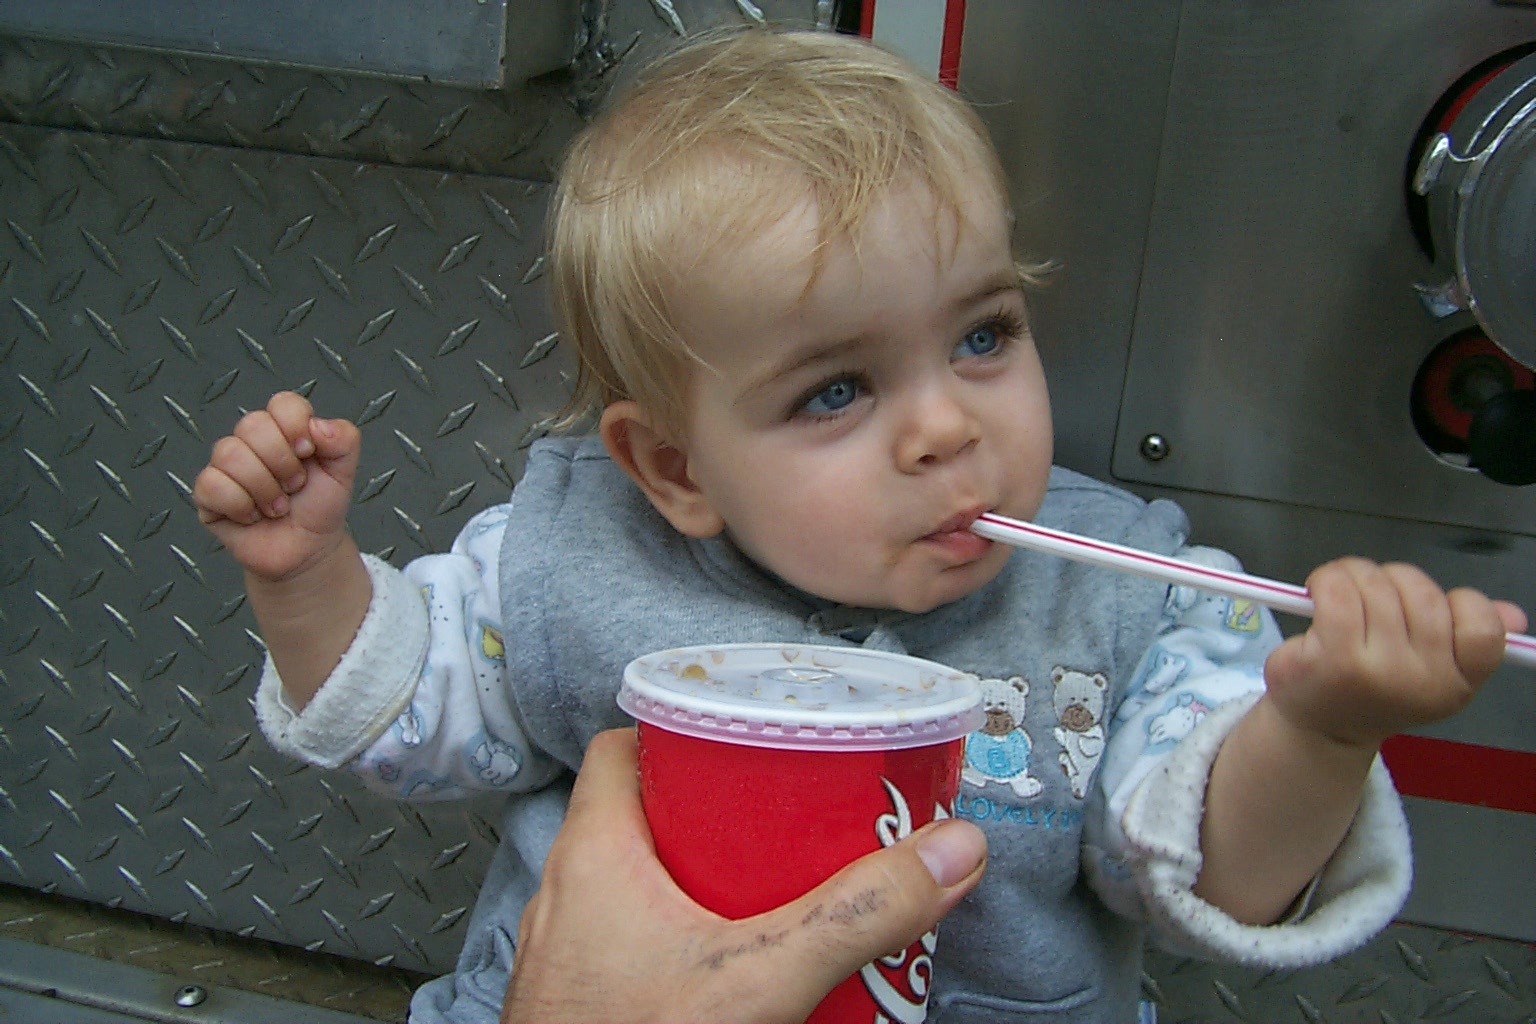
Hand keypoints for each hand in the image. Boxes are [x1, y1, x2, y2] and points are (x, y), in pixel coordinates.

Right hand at [193, 392, 360, 581]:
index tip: (308, 453)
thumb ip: (345, 439)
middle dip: (282, 463)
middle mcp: (251, 442)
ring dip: (264, 488)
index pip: (282, 403)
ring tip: (277, 506)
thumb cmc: (319, 508)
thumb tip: (317, 425)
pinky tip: (253, 516)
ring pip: (229, 453)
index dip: (296, 427)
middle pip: (252, 424)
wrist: (307, 551)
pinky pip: (211, 484)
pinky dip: (240, 506)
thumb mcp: (344, 471)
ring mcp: (226, 466)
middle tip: (294, 486)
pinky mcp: (208, 494)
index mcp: (284, 429)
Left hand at [502, 729, 986, 1023]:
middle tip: (794, 822)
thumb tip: (949, 852)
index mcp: (593, 851)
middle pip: (650, 816)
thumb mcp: (759, 979)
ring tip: (785, 892)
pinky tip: (745, 972)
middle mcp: (568, 893)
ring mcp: (571, 952)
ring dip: (713, 883)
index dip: (686, 730)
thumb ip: (857, 916)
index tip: (750, 737)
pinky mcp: (584, 999)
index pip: (623, 747)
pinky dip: (691, 941)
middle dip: (728, 816)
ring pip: (645, 884)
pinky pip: (638, 942)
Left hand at [1262, 558, 1526, 748]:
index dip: (1461, 601)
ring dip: (1354, 573)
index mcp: (1455, 683)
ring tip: (1340, 591)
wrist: (1321, 729)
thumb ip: (1472, 640)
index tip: (1431, 606)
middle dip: (1393, 579)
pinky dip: (1327, 579)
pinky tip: (1319, 592)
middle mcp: (1419, 680)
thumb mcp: (1432, 672)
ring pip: (1376, 583)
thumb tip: (1513, 615)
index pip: (1483, 629)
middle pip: (1422, 593)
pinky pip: (1337, 591)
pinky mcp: (1330, 660)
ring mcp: (1374, 671)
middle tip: (1370, 592)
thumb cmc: (1378, 689)